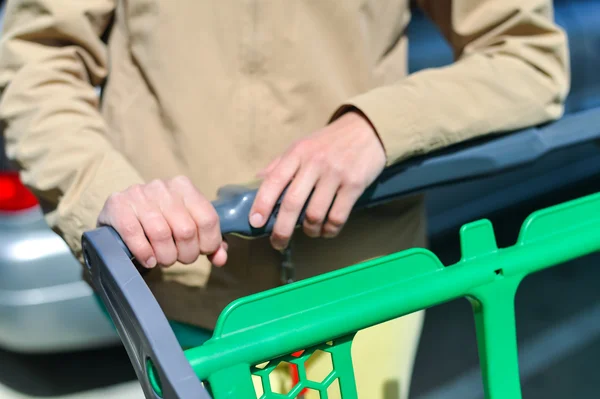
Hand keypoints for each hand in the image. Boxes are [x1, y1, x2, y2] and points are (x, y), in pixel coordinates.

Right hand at [97, 176, 226, 267]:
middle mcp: (162, 187)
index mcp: (184, 187)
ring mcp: (138, 193)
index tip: (201, 252)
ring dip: (165, 256)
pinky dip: (144, 253)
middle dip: (186, 254)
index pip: (208, 219)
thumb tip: (221, 258)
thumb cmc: (159, 221)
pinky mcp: (117, 204)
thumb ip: (208, 240)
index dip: (208, 243)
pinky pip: (134, 234)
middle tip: (178, 258)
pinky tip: (148, 259)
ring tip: (163, 259)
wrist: (119, 211)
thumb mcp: (186, 224)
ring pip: (161, 234)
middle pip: (186, 230)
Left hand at [249, 111, 385, 250]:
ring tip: (310, 232)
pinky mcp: (354, 185)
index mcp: (298, 153)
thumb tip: (258, 179)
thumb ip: (281, 163)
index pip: (274, 180)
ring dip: (310, 230)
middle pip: (292, 203)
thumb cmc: (330, 141)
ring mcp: (335, 174)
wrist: (367, 129)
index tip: (255, 222)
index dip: (261, 203)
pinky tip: (327, 230)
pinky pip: (337, 217)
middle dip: (281, 229)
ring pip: (315, 214)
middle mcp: (314, 163)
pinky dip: (329, 230)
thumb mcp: (302, 145)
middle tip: (278, 243)